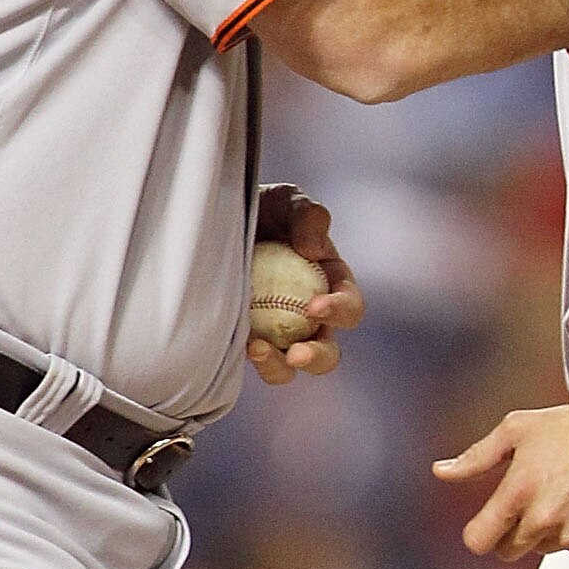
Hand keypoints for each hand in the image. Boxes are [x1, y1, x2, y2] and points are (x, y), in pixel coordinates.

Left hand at [247, 184, 362, 384]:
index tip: (315, 307)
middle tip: (297, 354)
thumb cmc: (263, 207)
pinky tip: (236, 344)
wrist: (218, 218)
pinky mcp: (246, 339)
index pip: (350, 307)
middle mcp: (309, 317)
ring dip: (278, 367)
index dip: (340, 311)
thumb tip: (312, 250)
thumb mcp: (287, 200)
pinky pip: (253, 359)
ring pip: (288, 367)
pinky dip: (247, 358)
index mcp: (331, 284)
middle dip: (317, 358)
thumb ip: (308, 216)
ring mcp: (277, 332)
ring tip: (256, 350)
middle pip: (327, 352)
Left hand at [435, 393, 568, 560]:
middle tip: (530, 501)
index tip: (487, 523)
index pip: (479, 541)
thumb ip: (476, 457)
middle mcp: (544, 518)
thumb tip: (442, 472)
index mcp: (519, 491)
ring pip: (542, 548)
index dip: (479, 533)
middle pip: (508, 552)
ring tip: (564, 492)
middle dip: (511, 532)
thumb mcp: (516, 430)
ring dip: (545, 530)